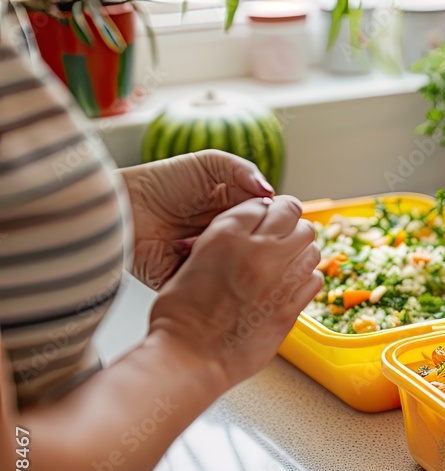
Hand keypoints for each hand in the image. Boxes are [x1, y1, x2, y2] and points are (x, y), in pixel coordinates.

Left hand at [120, 150, 275, 289]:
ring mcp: (212, 261)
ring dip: (234, 259)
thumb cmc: (161, 183)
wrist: (125, 208)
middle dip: (254, 242)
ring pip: (239, 268)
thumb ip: (242, 170)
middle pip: (257, 247)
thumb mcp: (207, 164)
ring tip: (217, 244)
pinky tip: (207, 261)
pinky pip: (215, 287)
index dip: (273, 222)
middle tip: (246, 234)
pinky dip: (216, 277)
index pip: (267, 222)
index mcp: (235, 212)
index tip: (275, 220)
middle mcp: (227, 238)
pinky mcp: (196, 281)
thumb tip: (271, 192)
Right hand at [148, 195, 320, 390]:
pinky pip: (314, 278)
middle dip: (289, 223)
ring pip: (311, 245)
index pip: (263, 203)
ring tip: (287, 261)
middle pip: (294, 216)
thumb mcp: (192, 262)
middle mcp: (258, 252)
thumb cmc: (181, 316)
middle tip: (281, 236)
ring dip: (301, 249)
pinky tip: (291, 285)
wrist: (190, 357)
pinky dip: (306, 277)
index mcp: (226, 236)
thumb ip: (223, 241)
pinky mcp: (291, 307)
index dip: (266, 210)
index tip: (267, 218)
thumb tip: (248, 233)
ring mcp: (279, 280)